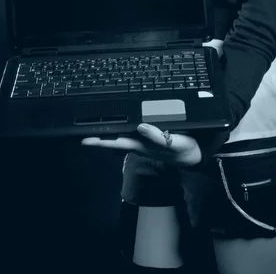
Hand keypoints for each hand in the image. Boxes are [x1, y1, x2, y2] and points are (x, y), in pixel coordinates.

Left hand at [81, 123, 202, 167]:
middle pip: (114, 138)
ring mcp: (143, 140)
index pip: (116, 143)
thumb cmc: (184, 150)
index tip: (84, 140)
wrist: (195, 155)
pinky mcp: (149, 135)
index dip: (100, 141)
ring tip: (92, 126)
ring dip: (108, 131)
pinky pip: (132, 129)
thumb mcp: (174, 143)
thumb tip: (140, 127)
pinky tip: (118, 122)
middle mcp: (139, 143)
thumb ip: (157, 137)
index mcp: (142, 145)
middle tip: (79, 132)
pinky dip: (123, 125)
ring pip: (121, 134)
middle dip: (97, 136)